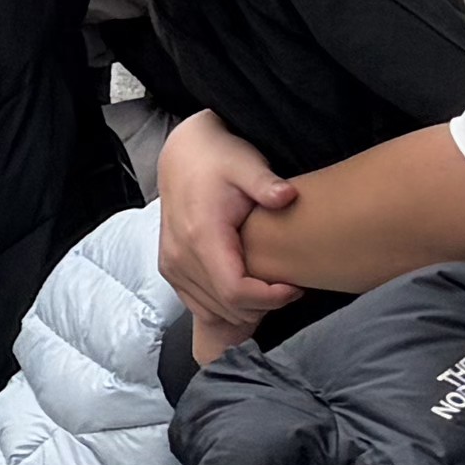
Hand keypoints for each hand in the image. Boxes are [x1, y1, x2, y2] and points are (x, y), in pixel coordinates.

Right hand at [156, 112, 301, 323]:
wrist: (185, 154)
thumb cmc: (218, 158)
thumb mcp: (246, 164)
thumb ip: (266, 183)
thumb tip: (287, 196)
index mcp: (201, 236)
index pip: (235, 292)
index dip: (269, 299)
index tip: (294, 287)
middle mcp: (181, 256)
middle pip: (227, 307)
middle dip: (263, 305)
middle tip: (287, 286)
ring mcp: (172, 265)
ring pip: (213, 310)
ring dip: (245, 308)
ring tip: (269, 286)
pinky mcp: (170, 268)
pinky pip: (198, 304)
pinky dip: (224, 306)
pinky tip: (246, 287)